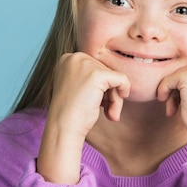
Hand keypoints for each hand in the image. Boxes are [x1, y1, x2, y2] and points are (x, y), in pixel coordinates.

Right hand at [38, 52, 129, 183]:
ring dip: (115, 97)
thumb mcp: (79, 88)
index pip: (97, 68)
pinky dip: (123, 92)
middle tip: (105, 110)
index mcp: (68, 59)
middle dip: (109, 92)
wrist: (63, 128)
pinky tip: (114, 109)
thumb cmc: (72, 113)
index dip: (101, 87)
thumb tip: (119, 75)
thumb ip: (93, 77)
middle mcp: (75, 57)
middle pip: (106, 71)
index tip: (95, 102)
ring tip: (109, 113)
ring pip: (114, 77)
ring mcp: (85, 64)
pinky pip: (122, 79)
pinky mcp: (97, 75)